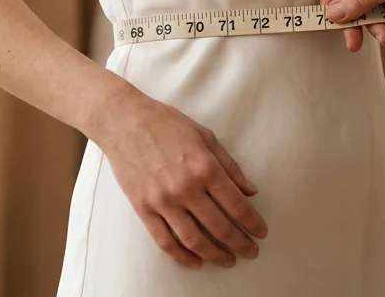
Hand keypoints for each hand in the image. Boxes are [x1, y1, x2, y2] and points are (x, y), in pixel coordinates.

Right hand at [94, 90, 267, 268]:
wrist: (124, 122)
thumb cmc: (166, 124)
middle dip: (240, 243)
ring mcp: (163, 201)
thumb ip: (229, 166)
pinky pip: (164, 241)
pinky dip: (182, 256)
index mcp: (205, 167)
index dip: (252, 223)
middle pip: (219, 227)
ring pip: (194, 240)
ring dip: (215, 255)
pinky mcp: (143, 208)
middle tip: (251, 252)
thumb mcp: (205, 136)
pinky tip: (196, 262)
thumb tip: (250, 191)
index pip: (236, 205)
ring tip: (228, 260)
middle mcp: (186, 187)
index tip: (261, 233)